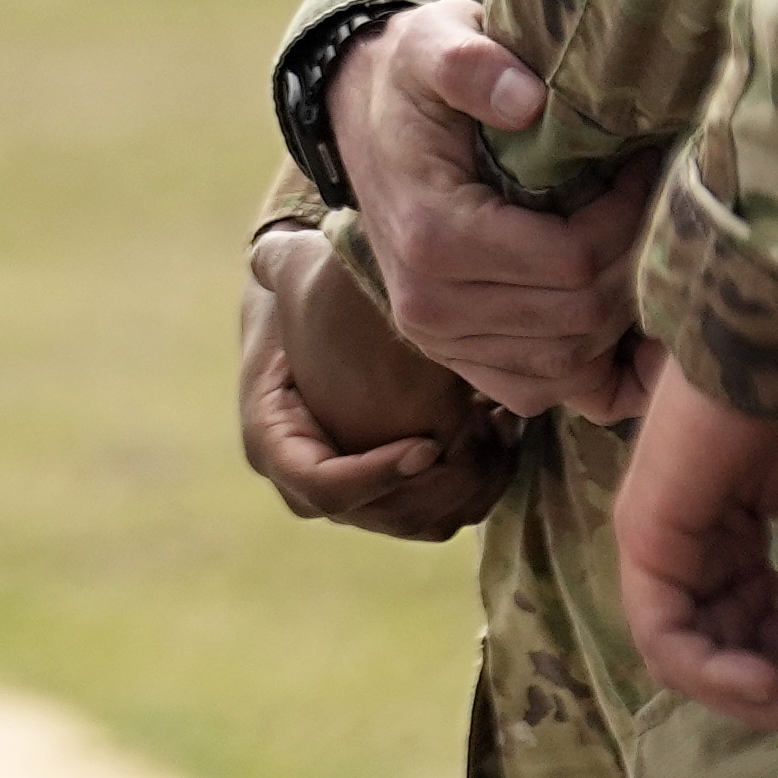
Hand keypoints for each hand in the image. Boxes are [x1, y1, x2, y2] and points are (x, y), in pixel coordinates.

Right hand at [240, 212, 505, 539]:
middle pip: (387, 516)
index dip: (378, 475)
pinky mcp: (403, 495)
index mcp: (274, 444)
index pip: (324, 489)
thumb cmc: (309, 290)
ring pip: (430, 521)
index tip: (430, 443)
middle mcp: (313, 487)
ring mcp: (362, 498)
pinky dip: (485, 480)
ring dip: (475, 482)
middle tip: (485, 431)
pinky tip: (505, 425)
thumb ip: (281, 265)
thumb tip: (272, 256)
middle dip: (445, 481)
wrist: (322, 319)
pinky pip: (452, 510)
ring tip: (501, 424)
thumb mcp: (290, 273)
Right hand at [343, 2, 657, 421]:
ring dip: (619, 317)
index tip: (642, 166)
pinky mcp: (454, 357)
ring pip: (568, 365)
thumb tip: (527, 100)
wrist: (364, 116)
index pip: (570, 262)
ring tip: (636, 248)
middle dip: (631, 264)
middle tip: (652, 206)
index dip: (626, 218)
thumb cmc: (413, 79)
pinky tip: (620, 325)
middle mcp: (429, 306)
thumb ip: (472, 63)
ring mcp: (439, 341)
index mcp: (432, 236)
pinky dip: (588, 368)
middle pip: (578, 319)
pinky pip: (539, 390)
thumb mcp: (433, 42)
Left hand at [616, 369, 777, 736]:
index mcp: (721, 536)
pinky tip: (772, 680)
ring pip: (691, 659)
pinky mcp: (646, 538)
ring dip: (760, 695)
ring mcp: (657, 543)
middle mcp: (681, 546)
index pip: (743, 630)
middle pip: (718, 653)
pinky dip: (717, 674)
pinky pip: (667, 636)